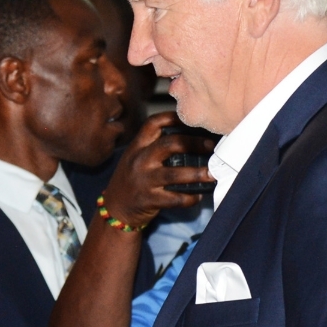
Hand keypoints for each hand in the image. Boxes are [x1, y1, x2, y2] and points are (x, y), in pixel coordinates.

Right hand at [102, 112, 215, 228]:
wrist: (115, 208)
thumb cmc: (131, 180)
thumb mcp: (135, 157)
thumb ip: (153, 146)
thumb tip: (188, 137)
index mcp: (137, 147)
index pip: (154, 123)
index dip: (174, 117)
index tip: (194, 120)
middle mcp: (139, 160)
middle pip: (169, 144)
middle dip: (194, 143)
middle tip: (211, 146)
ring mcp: (143, 181)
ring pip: (174, 174)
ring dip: (197, 173)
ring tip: (212, 174)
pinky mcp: (149, 200)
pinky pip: (174, 198)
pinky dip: (189, 198)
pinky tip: (198, 196)